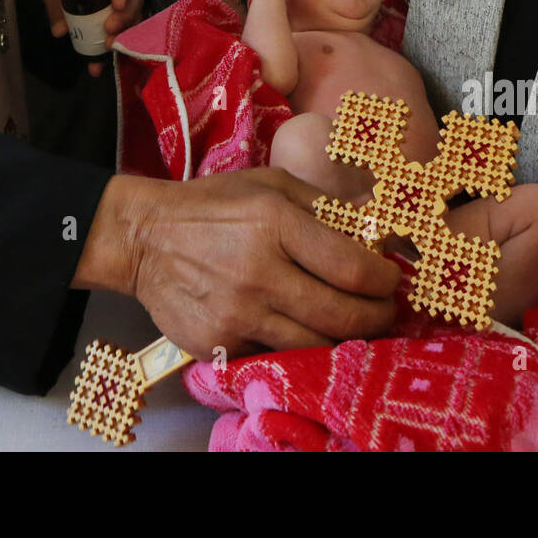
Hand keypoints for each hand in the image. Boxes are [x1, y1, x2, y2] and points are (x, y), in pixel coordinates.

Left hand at [40, 0, 143, 77]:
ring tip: (109, 47)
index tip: (117, 5)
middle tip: (110, 30)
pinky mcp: (125, 21)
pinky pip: (127, 33)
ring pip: (136, 16)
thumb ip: (55, 8)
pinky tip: (103, 62)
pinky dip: (116, 48)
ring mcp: (127, 2)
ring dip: (125, 33)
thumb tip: (60, 30)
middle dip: (125, 16)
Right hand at [77, 168, 400, 359]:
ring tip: (350, 322)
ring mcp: (238, 313)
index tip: (392, 279)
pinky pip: (276, 353)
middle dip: (377, 317)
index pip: (352, 268)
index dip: (384, 281)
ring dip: (342, 337)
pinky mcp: (220, 343)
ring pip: (316, 345)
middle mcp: (259, 271)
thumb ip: (324, 204)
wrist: (145, 237)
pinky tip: (301, 327)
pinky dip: (296, 344)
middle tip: (385, 310)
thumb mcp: (270, 184)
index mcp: (275, 222)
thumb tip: (379, 220)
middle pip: (342, 315)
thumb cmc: (214, 205)